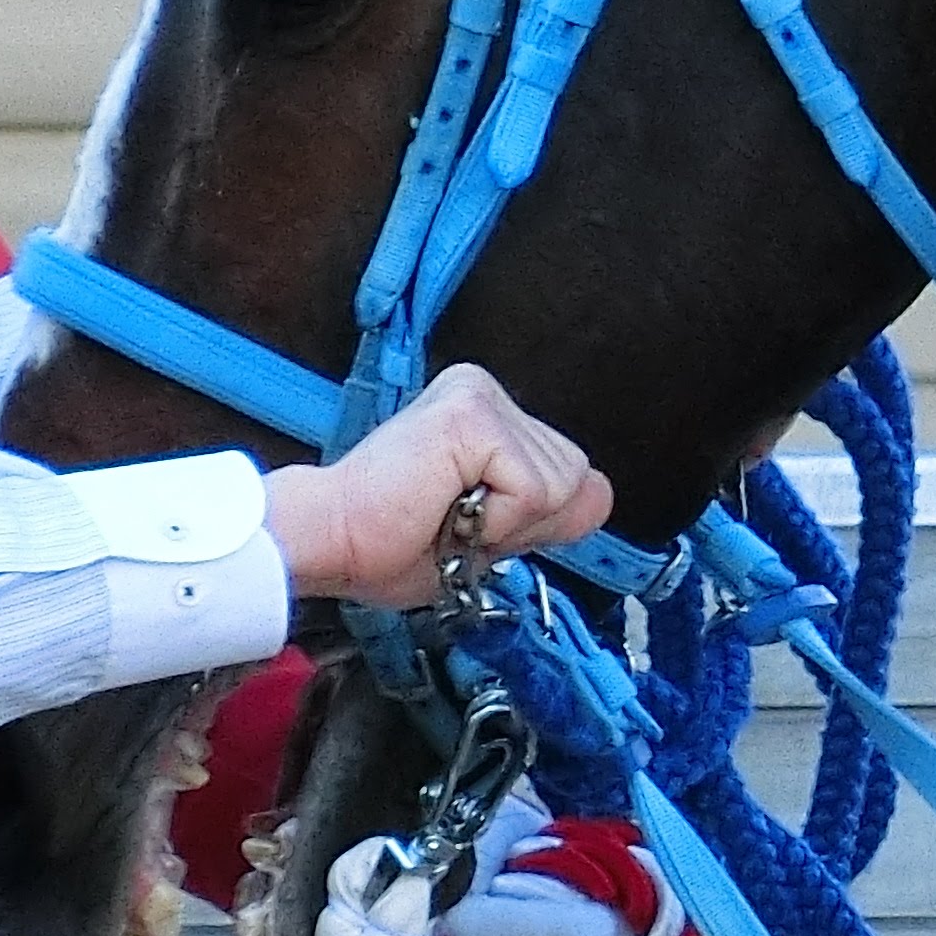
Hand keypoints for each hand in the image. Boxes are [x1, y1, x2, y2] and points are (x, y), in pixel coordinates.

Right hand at [262, 363, 612, 606]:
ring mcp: (481, 396)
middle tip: (450, 522)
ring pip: (559, 486)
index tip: (461, 523)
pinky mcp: (472, 414)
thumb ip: (548, 512)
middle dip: (520, 522)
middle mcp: (487, 391)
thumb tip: (602, 492)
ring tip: (442, 514)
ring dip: (504, 524)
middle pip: (574, 478)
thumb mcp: (491, 534)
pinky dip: (495, 521)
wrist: (333, 544)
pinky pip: (532, 490)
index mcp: (490, 413)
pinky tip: (443, 507)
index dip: (525, 522)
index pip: (569, 476)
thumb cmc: (389, 542)